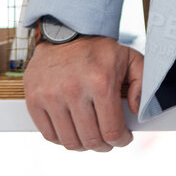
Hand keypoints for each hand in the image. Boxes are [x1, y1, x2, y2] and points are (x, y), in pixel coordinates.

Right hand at [24, 34, 143, 151]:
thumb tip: (136, 111)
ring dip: (83, 145)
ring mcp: (51, 95)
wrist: (64, 30)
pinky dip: (62, 139)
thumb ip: (142, 83)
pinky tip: (72, 130)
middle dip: (104, 145)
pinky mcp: (33, 98)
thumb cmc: (99, 48)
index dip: (121, 141)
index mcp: (101, 81)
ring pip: (69, 141)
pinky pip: (48, 135)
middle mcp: (73, 90)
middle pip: (91, 140)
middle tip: (108, 140)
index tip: (123, 138)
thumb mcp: (129, 57)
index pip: (112, 131)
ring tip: (90, 136)